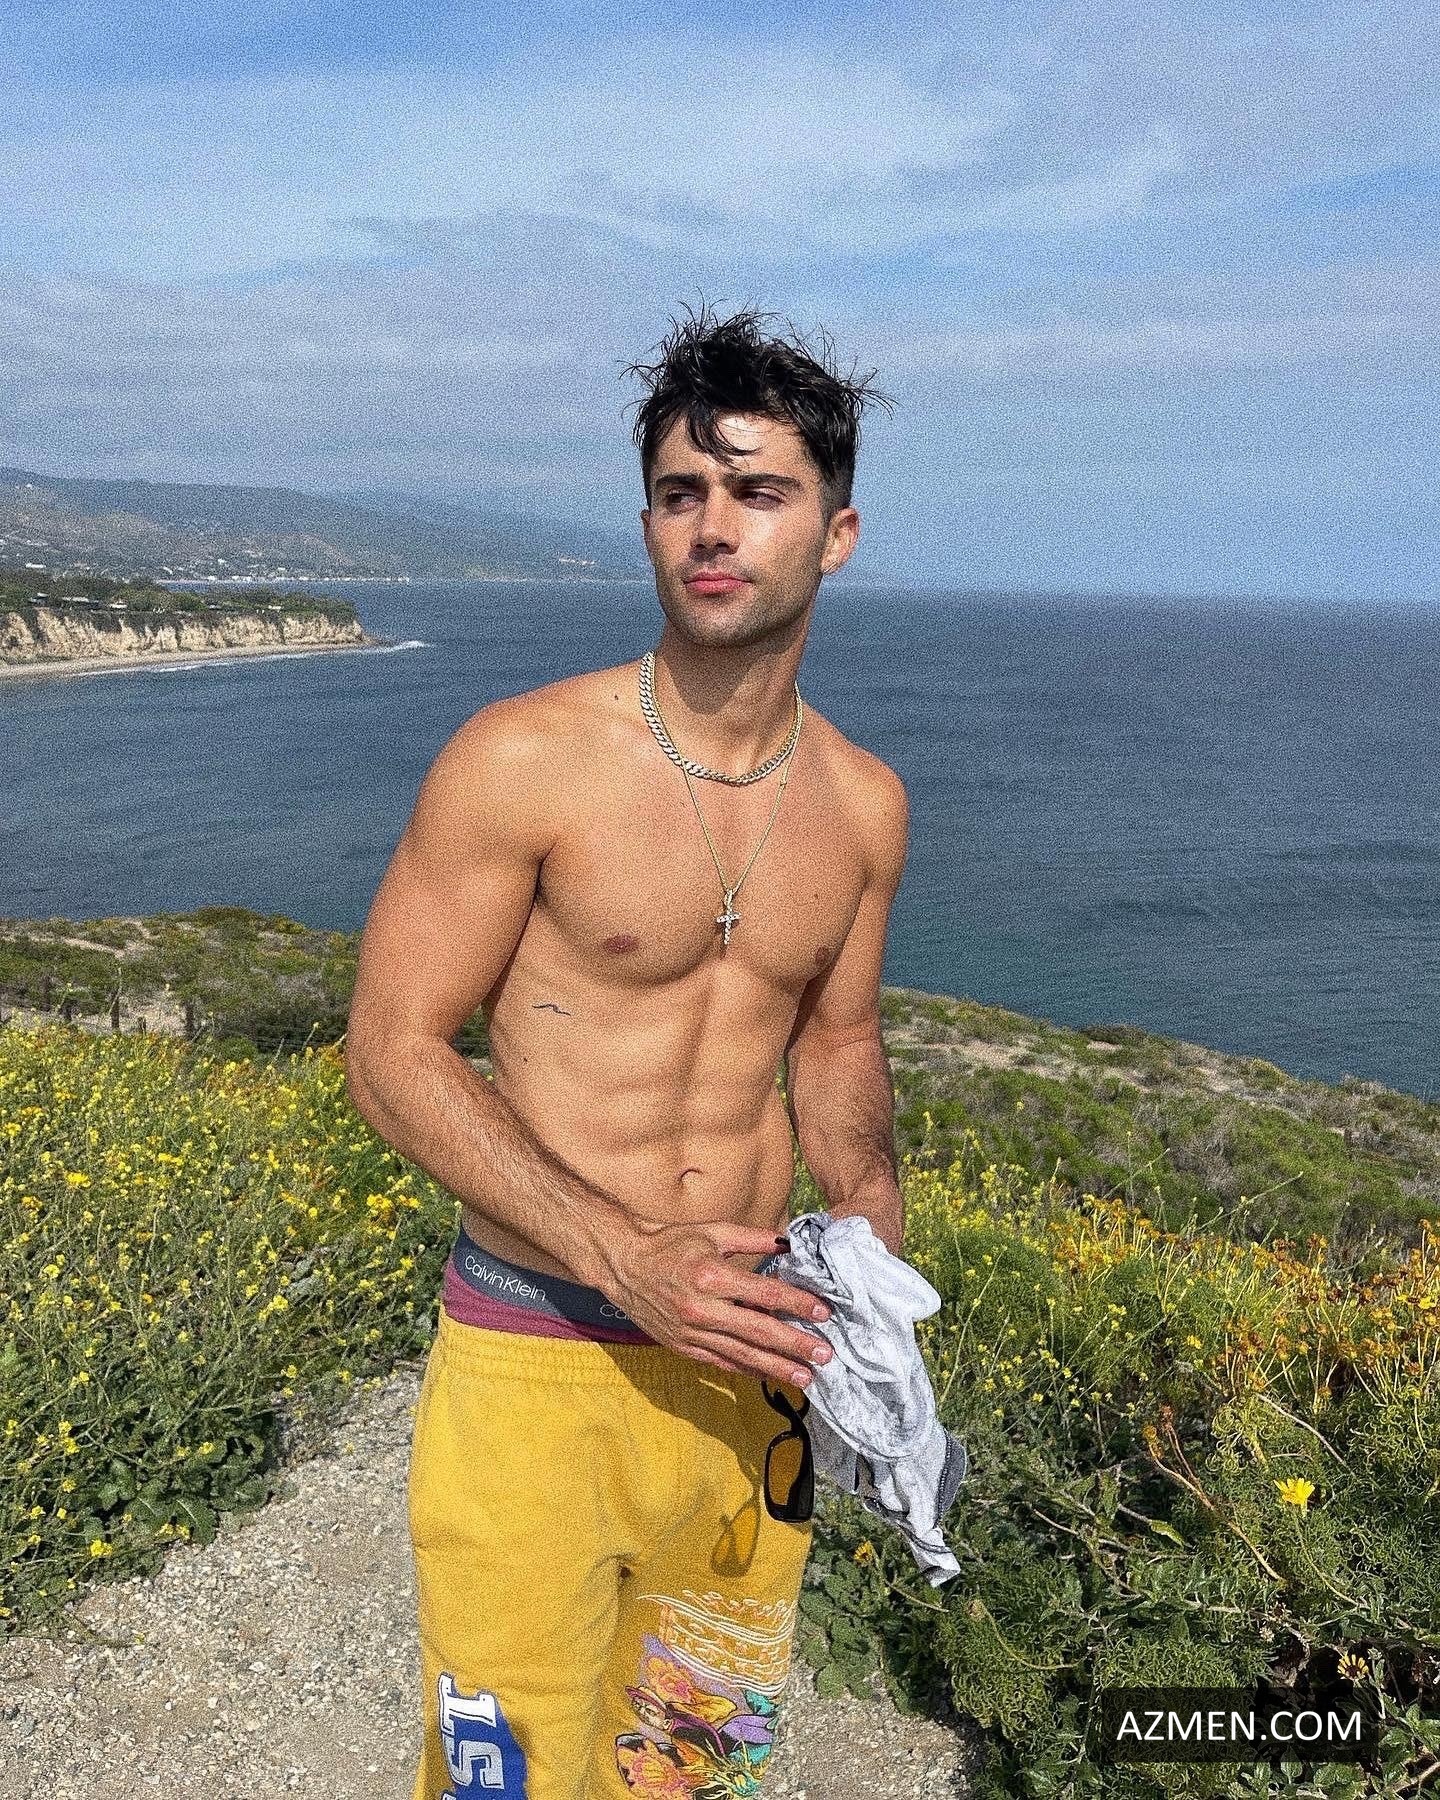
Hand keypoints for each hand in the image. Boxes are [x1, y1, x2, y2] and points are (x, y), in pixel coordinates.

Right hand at [605, 1218, 833, 1385]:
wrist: (623, 1263)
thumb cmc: (669, 1243)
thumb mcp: (713, 1231)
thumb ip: (754, 1238)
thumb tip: (790, 1243)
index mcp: (712, 1276)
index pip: (765, 1295)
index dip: (798, 1305)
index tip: (823, 1313)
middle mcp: (702, 1309)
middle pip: (759, 1332)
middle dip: (796, 1345)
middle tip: (826, 1355)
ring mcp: (691, 1332)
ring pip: (742, 1355)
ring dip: (777, 1367)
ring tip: (805, 1377)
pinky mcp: (682, 1346)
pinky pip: (721, 1362)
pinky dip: (747, 1370)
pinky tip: (769, 1375)